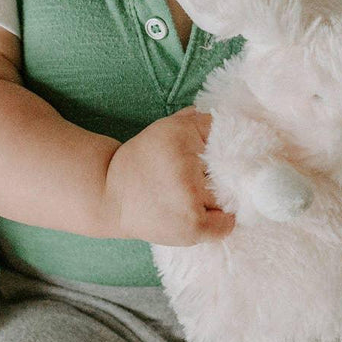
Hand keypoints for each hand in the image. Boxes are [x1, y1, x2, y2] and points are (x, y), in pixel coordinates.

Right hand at [102, 107, 233, 245]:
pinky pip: (226, 224)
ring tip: (200, 199)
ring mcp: (190, 196)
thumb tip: (230, 118)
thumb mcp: (164, 130)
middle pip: (233, 168)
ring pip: (230, 196)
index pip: (225, 135)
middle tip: (209, 181)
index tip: (229, 154)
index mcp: (181, 135)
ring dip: (222, 199)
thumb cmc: (141, 162)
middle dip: (226, 174)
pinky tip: (207, 216)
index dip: (230, 144)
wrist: (109, 197)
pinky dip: (222, 222)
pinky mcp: (192, 224)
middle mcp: (187, 163)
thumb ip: (195, 120)